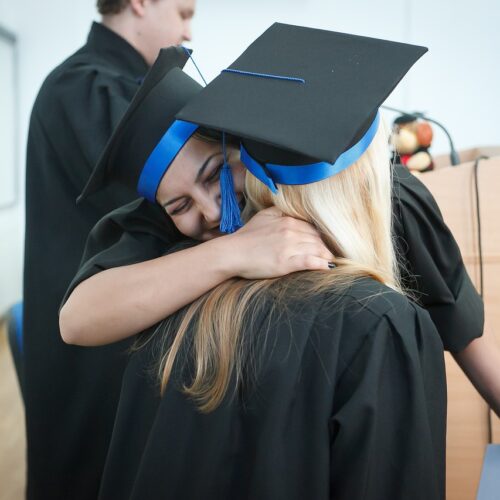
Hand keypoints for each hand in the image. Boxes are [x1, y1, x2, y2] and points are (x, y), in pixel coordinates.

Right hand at [220, 207, 334, 278]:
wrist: (232, 253)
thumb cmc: (246, 236)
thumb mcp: (263, 216)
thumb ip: (280, 212)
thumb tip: (292, 212)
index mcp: (286, 220)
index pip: (311, 228)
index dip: (319, 237)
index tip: (322, 244)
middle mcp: (290, 231)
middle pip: (316, 239)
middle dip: (324, 247)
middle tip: (329, 254)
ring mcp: (289, 247)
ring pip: (316, 249)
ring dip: (326, 256)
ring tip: (330, 261)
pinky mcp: (286, 262)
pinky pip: (309, 262)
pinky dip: (321, 264)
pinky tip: (328, 267)